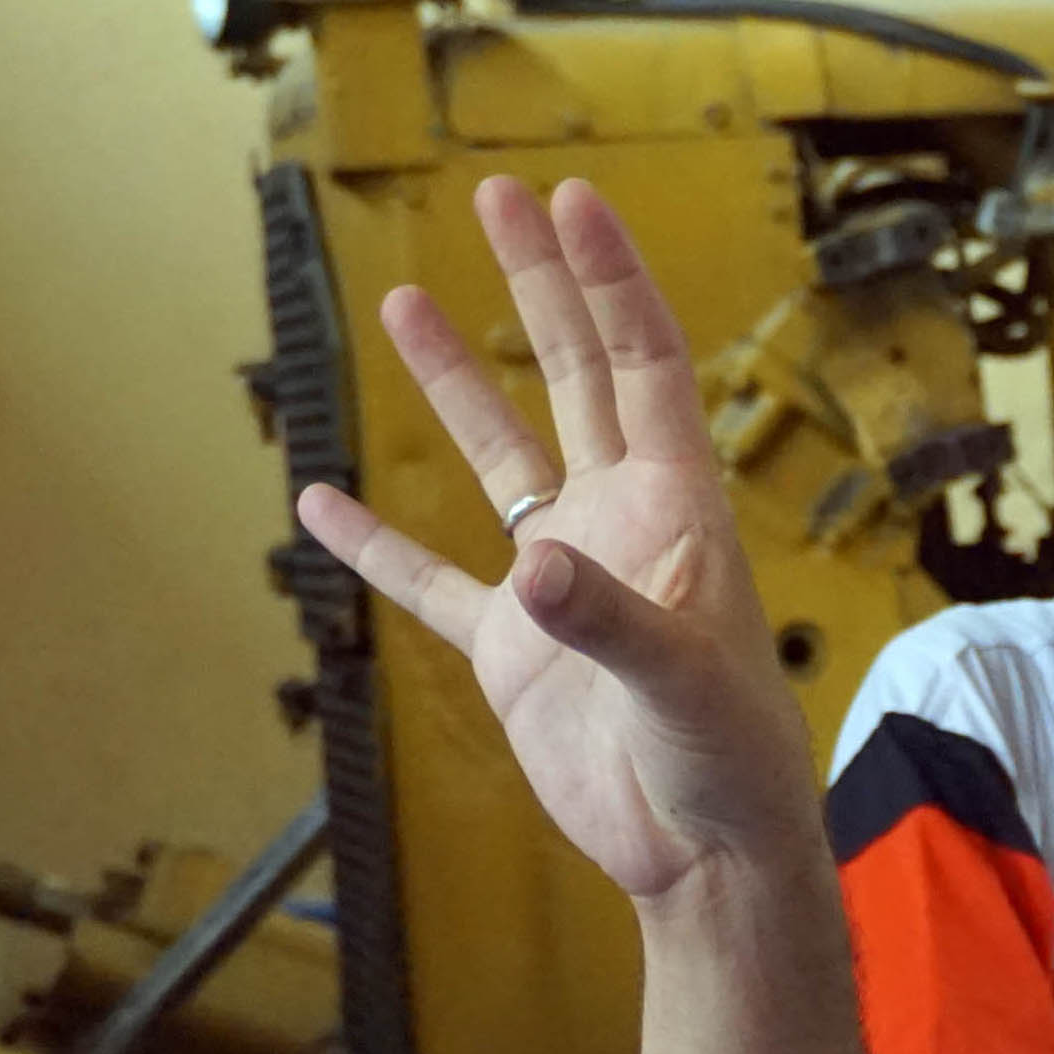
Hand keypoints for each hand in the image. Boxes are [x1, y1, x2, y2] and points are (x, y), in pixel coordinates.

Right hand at [297, 178, 819, 907]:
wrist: (705, 857)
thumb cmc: (731, 766)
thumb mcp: (681, 686)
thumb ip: (609, 624)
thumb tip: (535, 574)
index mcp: (677, 512)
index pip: (644, 368)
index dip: (610, 283)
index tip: (571, 200)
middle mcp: (619, 528)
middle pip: (575, 379)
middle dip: (540, 287)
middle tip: (499, 196)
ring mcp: (563, 585)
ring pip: (500, 458)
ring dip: (457, 382)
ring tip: (404, 298)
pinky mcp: (515, 652)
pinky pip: (433, 582)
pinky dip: (377, 544)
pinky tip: (322, 498)